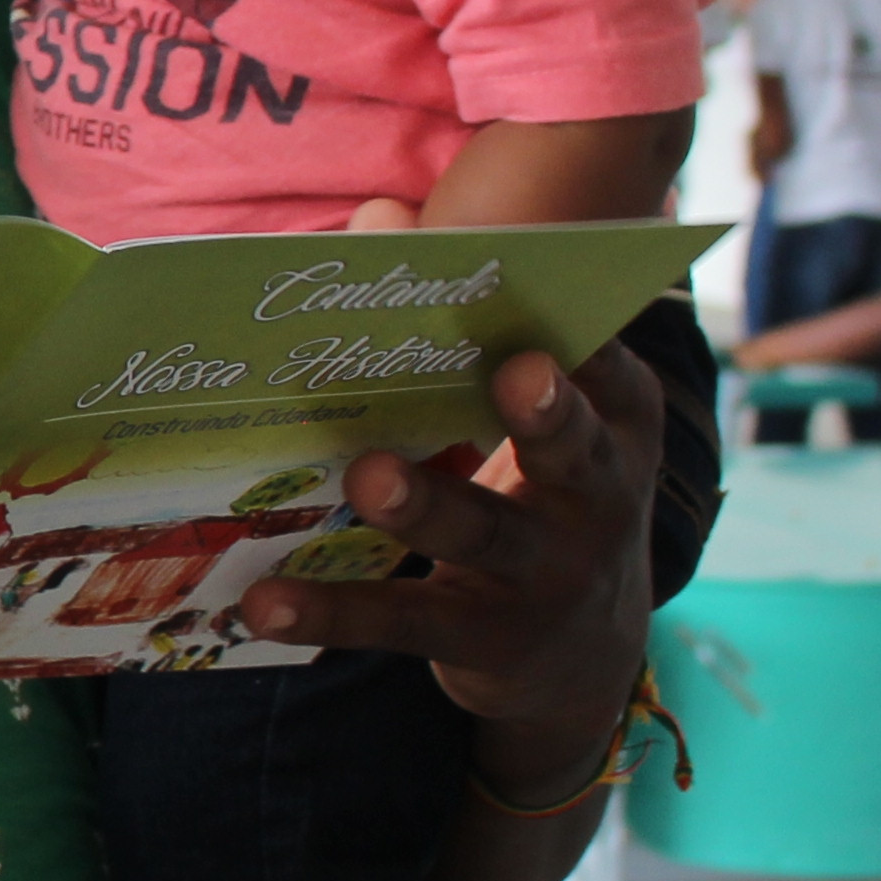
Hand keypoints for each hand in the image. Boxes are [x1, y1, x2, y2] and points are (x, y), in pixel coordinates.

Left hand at [241, 339, 660, 787]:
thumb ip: (479, 343)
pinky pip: (403, 619)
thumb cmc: (539, 492)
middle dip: (548, 413)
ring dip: (422, 504)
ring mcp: (546, 575)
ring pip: (481, 534)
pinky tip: (265, 603)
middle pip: (571, 451)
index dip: (592, 344)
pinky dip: (331, 610)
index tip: (561, 307)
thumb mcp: (543, 426)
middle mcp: (598, 499)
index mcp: (615, 426)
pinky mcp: (484, 638)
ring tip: (368, 476)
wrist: (583, 656)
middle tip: (519, 374)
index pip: (611, 376)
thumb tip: (376, 224)